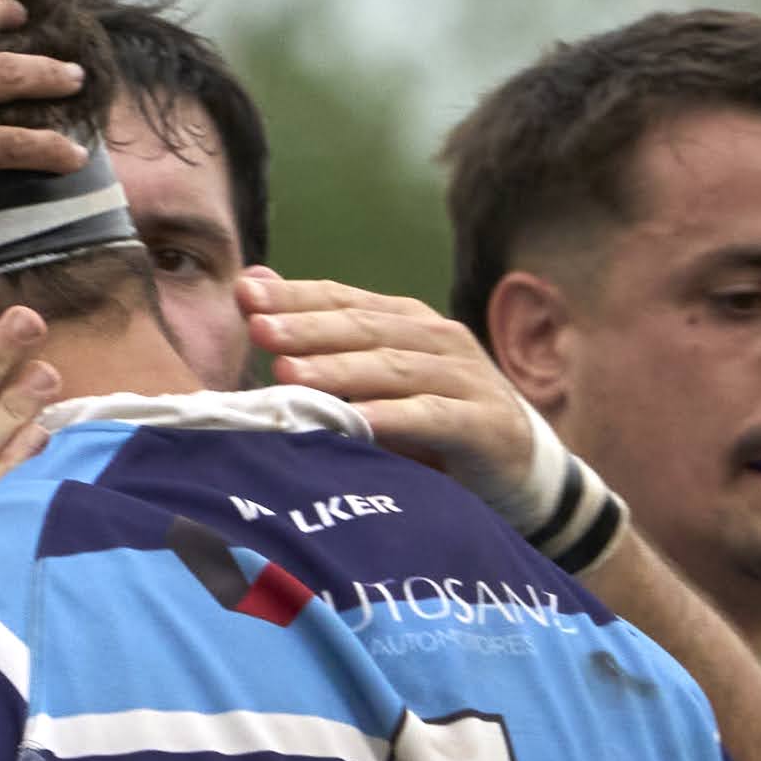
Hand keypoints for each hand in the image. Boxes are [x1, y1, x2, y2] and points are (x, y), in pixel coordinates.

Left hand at [243, 271, 547, 513]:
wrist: (515, 474)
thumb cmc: (429, 427)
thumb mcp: (371, 381)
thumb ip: (318, 337)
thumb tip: (252, 285)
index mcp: (406, 322)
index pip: (344, 300)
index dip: (296, 295)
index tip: (244, 294)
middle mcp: (438, 340)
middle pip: (364, 329)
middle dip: (308, 327)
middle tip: (259, 329)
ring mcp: (466, 379)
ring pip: (394, 368)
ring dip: (339, 370)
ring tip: (290, 374)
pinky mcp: (485, 424)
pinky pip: (432, 417)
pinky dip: (392, 418)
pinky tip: (355, 421)